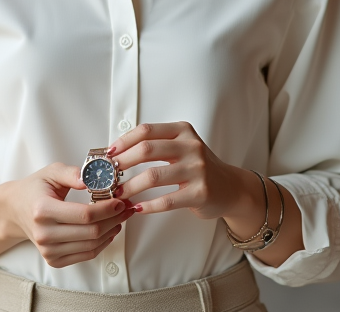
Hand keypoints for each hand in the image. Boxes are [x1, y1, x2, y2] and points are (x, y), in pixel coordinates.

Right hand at [4, 162, 135, 267]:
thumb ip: (73, 173)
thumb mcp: (51, 172)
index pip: (84, 215)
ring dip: (111, 231)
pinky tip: (109, 230)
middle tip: (126, 207)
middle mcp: (44, 234)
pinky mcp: (53, 260)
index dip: (107, 209)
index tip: (120, 201)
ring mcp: (48, 250)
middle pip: (91, 232)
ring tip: (120, 217)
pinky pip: (86, 254)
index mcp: (43, 210)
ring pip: (92, 245)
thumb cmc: (35, 189)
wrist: (15, 210)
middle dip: (114, 219)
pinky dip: (102, 243)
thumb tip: (92, 178)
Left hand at [109, 122, 253, 220]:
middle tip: (108, 175)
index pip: (147, 130)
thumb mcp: (182, 147)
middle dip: (122, 163)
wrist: (232, 188)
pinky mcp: (200, 193)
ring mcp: (198, 170)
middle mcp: (191, 147)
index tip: (109, 153)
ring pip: (153, 176)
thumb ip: (157, 145)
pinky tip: (137, 208)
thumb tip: (117, 152)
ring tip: (118, 195)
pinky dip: (148, 206)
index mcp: (183, 131)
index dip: (124, 141)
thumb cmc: (199, 168)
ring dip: (130, 187)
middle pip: (147, 149)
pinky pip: (167, 200)